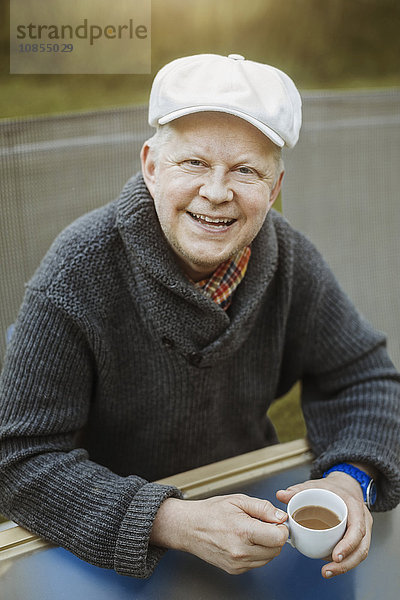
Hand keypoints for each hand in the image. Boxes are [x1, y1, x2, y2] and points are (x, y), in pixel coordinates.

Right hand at [150, 494, 287, 573]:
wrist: (189, 527)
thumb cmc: (211, 512)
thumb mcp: (238, 500)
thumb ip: (263, 508)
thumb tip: (280, 516)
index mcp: (243, 532)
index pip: (279, 538)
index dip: (281, 528)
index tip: (276, 522)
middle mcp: (241, 552)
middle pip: (276, 549)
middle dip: (275, 536)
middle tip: (263, 524)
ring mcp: (238, 564)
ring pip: (268, 558)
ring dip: (266, 545)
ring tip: (252, 531)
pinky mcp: (235, 570)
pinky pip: (257, 563)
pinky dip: (257, 552)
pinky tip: (245, 541)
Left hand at [276, 472, 372, 578]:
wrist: (345, 485)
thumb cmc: (331, 487)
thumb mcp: (315, 485)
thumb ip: (298, 490)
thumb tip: (281, 495)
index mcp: (354, 506)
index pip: (357, 529)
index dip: (348, 545)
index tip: (335, 556)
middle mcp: (362, 519)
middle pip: (361, 547)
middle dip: (346, 563)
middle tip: (327, 570)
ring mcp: (363, 529)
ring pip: (360, 553)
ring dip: (344, 566)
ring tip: (326, 571)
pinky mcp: (358, 537)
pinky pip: (355, 552)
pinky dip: (344, 562)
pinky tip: (330, 566)